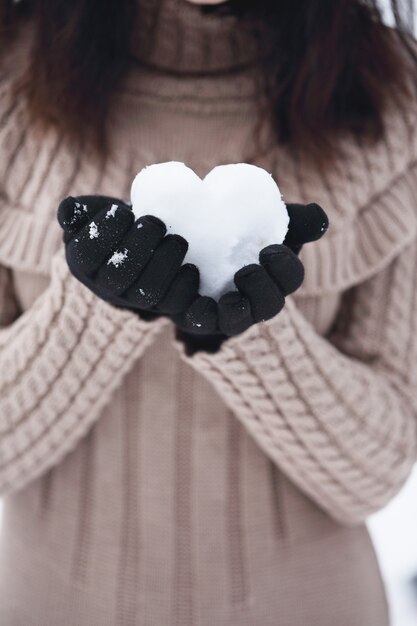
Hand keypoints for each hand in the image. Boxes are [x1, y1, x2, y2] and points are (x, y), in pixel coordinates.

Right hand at [57, 195, 199, 315]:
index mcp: (84, 264)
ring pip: (147, 292)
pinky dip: (185, 286)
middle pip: (118, 276)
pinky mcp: (163, 306)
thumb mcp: (95, 215)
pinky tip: (192, 267)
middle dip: (138, 247)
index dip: (104, 233)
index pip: (86, 254)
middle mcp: (107, 288)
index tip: (123, 212)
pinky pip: (174, 304)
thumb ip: (80, 212)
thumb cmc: (119, 224)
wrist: (148, 242)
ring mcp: (135, 300)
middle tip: (155, 222)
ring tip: (178, 240)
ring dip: (165, 264)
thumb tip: (67, 208)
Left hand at [173, 202, 328, 352]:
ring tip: (218, 290)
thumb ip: (293, 219)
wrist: (195, 247)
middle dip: (261, 290)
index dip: (284, 268)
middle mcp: (254, 302)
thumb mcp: (267, 223)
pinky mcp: (195, 316)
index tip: (269, 250)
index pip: (290, 278)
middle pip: (268, 306)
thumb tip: (318, 216)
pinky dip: (195, 309)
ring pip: (234, 322)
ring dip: (232, 310)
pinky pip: (197, 321)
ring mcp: (225, 314)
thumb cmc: (240, 238)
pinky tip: (188, 287)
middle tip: (246, 271)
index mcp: (275, 278)